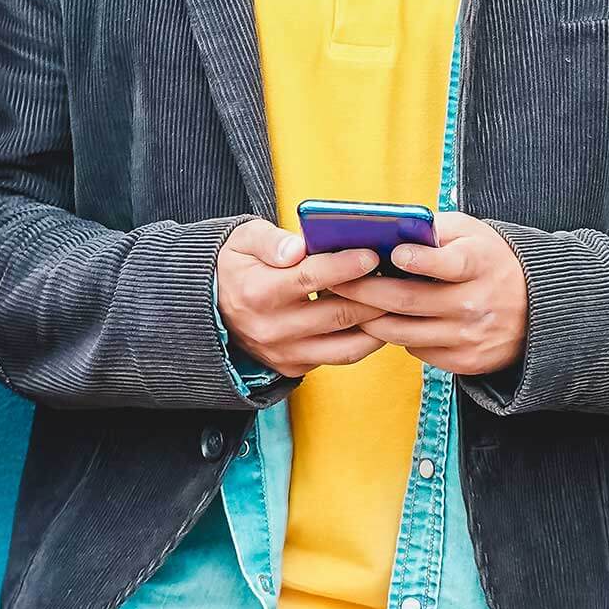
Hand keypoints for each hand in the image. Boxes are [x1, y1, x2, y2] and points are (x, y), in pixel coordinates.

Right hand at [217, 219, 385, 376]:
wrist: (210, 309)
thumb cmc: (236, 266)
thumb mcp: (242, 241)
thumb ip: (271, 241)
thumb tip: (298, 247)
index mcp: (259, 292)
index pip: (311, 278)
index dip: (346, 266)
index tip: (373, 255)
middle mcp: (272, 328)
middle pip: (338, 313)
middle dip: (375, 295)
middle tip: (398, 278)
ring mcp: (285, 353)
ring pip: (347, 344)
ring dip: (377, 324)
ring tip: (396, 302)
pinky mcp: (294, 367)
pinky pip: (339, 357)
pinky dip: (364, 340)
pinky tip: (378, 319)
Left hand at [328, 212, 527, 375]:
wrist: (536, 308)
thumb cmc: (491, 261)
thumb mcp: (472, 233)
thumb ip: (433, 230)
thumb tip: (387, 231)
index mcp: (480, 265)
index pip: (450, 264)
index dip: (421, 260)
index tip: (395, 253)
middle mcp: (476, 304)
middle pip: (409, 301)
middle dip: (365, 291)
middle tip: (335, 282)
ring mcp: (469, 337)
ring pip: (403, 332)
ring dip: (370, 318)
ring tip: (346, 304)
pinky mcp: (465, 361)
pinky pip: (416, 350)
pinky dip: (395, 335)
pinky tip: (381, 321)